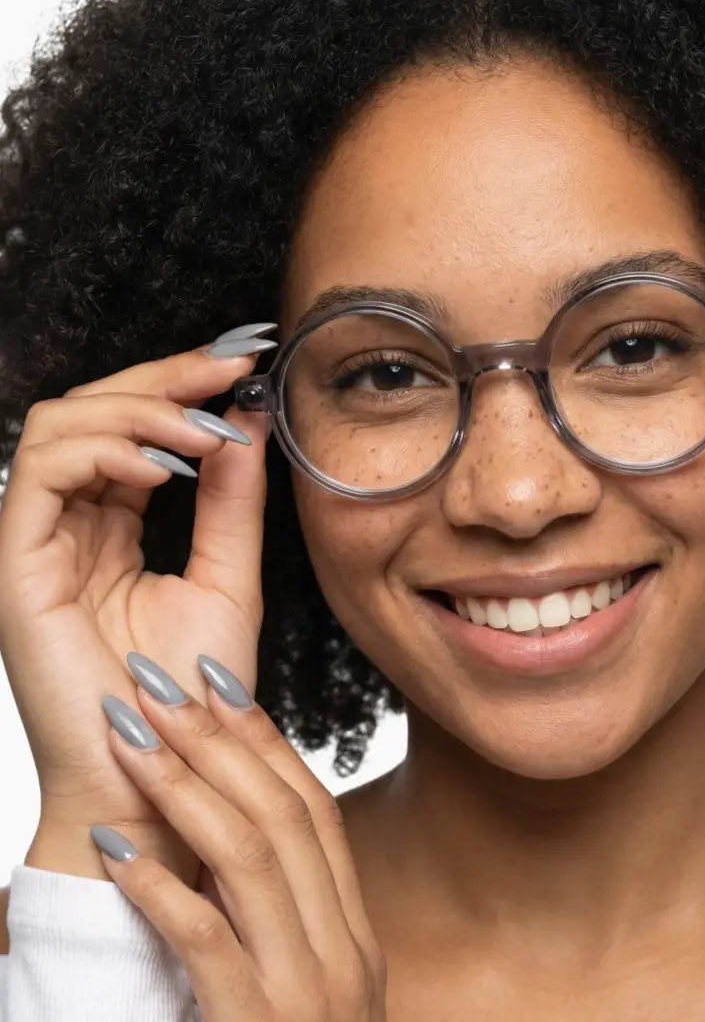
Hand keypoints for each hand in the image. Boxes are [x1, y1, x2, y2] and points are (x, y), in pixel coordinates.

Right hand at [0, 329, 276, 881]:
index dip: (182, 386)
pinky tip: (161, 469)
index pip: (131, 428)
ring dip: (138, 412)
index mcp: (112, 527)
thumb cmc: (194, 695)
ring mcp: (37, 543)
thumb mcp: (229, 576)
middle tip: (228, 372)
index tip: (245, 365)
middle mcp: (68, 526)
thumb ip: (231, 502)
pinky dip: (102, 451)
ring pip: (59, 426)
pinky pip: (38, 475)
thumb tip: (245, 424)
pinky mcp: (14, 566)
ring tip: (201, 434)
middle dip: (163, 381)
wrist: (166, 775)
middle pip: (92, 410)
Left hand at [91, 651, 386, 1021]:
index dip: (265, 740)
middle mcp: (344, 950)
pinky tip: (118, 850)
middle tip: (160, 682)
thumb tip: (231, 841)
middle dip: (219, 740)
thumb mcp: (310, 992)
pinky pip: (207, 945)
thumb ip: (286, 924)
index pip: (314, 810)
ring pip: (254, 858)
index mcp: (354, 934)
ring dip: (185, 788)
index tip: (219, 685)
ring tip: (130, 737)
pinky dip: (162, 890)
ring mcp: (310, 993)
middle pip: (284, 815)